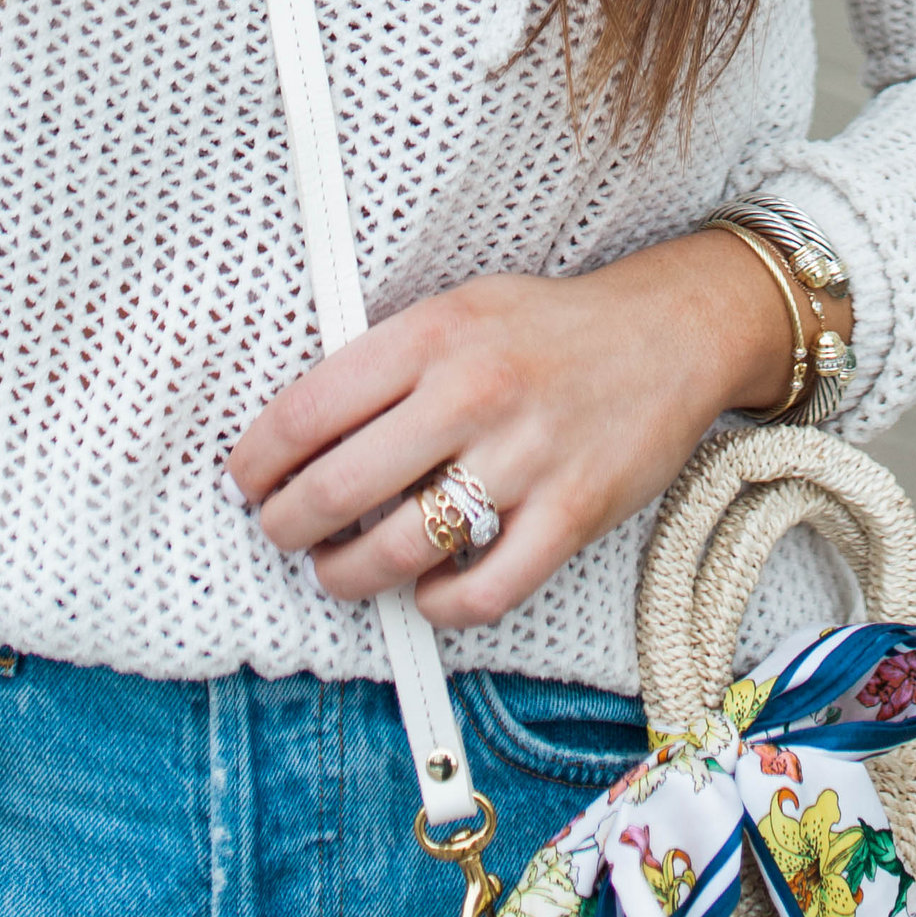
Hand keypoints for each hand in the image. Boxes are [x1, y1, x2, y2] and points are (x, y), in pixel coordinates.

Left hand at [227, 232, 822, 626]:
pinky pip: (482, 591)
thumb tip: (300, 435)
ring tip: (341, 571)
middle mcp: (473, 392)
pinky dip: (438, 606)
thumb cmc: (546, 329)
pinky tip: (426, 592)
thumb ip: (388, 363)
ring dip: (349, 576)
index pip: (307, 410)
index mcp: (434, 333)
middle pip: (336, 490)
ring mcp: (525, 457)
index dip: (257, 461)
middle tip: (282, 534)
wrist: (668, 334)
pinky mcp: (572, 514)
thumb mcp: (459, 310)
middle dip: (287, 528)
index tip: (246, 482)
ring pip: (399, 551)